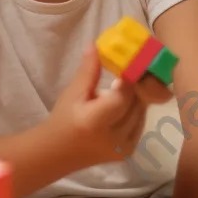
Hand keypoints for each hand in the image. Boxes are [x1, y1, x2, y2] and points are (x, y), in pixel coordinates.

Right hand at [47, 45, 149, 166]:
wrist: (56, 153)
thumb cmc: (62, 119)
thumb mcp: (72, 93)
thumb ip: (88, 71)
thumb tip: (96, 45)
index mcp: (94, 122)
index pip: (123, 97)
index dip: (128, 81)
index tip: (125, 68)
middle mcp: (112, 138)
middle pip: (136, 105)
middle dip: (134, 88)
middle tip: (128, 74)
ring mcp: (121, 148)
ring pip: (141, 114)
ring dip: (136, 100)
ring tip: (122, 90)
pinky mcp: (127, 153)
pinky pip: (140, 125)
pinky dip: (135, 112)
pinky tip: (123, 106)